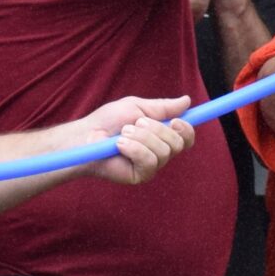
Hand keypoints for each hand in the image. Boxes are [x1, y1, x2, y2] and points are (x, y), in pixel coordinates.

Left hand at [81, 95, 196, 185]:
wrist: (87, 136)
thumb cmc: (108, 121)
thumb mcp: (137, 107)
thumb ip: (163, 107)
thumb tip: (187, 100)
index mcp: (161, 136)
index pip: (186, 138)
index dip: (186, 129)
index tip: (176, 120)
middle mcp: (160, 152)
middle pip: (178, 143)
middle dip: (156, 129)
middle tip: (134, 124)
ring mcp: (151, 166)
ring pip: (164, 152)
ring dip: (141, 138)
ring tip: (122, 134)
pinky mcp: (140, 175)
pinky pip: (150, 161)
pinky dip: (134, 149)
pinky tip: (119, 146)